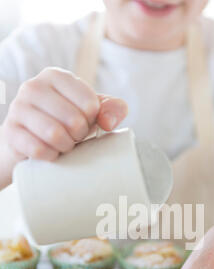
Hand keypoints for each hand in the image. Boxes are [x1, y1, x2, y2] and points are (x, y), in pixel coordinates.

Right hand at [0, 67, 127, 187]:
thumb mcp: (90, 112)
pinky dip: (50, 156)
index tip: (84, 123)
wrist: (27, 142)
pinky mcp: (10, 132)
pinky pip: (39, 149)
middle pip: (74, 120)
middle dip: (79, 136)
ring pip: (55, 134)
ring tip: (63, 145)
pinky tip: (50, 153)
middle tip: (74, 138)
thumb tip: (108, 122)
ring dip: (65, 147)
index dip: (92, 121)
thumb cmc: (64, 124)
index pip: (90, 103)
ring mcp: (18, 108)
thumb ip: (112, 108)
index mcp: (56, 76)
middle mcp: (34, 86)